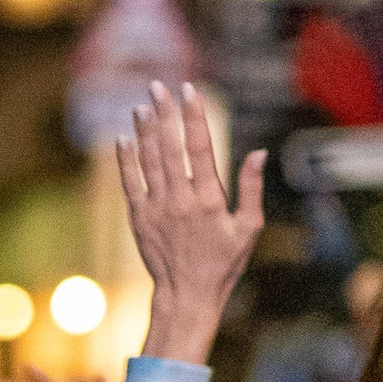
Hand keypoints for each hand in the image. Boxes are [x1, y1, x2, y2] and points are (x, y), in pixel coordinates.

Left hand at [118, 81, 264, 362]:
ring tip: (141, 105)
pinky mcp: (139, 219)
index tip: (189, 91)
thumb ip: (251, 189)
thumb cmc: (224, 263)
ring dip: (144, 131)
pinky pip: (130, 183)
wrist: (187, 295)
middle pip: (169, 147)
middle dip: (163, 114)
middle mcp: (180, 199)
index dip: (194, 116)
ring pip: (148, 161)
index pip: (200, 147)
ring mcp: (156, 209)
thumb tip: (259, 152)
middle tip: (157, 86)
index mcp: (209, 199)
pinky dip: (125, 160)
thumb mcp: (248, 229)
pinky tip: (122, 138)